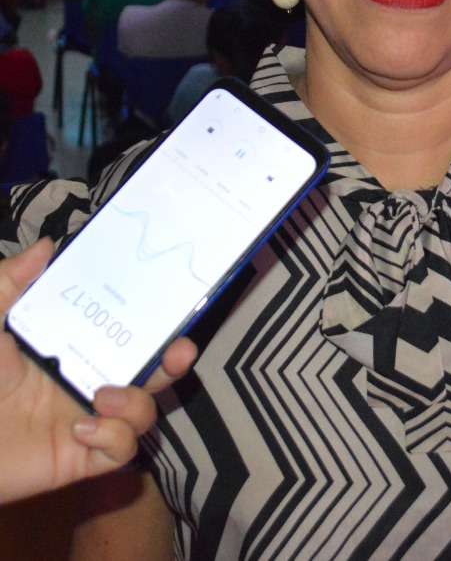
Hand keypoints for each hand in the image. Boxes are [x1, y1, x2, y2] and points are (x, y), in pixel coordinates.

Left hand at [0, 238, 195, 503]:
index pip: (125, 331)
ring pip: (145, 412)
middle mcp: (89, 382)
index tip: (173, 304)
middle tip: (181, 350)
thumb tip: (48, 246)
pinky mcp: (83, 457)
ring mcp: (90, 419)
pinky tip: (81, 429)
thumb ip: (10, 283)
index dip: (155, 321)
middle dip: (174, 362)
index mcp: (74, 348)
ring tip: (101, 396)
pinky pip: (122, 450)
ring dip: (136, 403)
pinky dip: (113, 437)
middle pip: (152, 372)